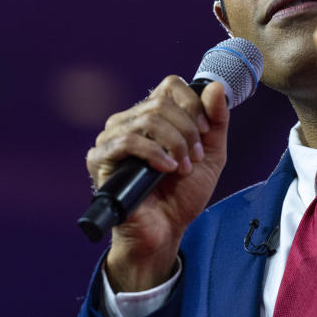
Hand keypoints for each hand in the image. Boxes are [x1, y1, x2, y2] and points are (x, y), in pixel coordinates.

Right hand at [85, 76, 229, 290]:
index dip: (193, 105)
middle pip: (162, 102)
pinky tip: (166, 169)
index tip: (205, 131)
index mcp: (152, 116)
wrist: (166, 230)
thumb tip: (215, 87)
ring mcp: (111, 138)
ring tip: (182, 167)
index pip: (170, 85)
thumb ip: (217, 121)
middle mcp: (129, 121)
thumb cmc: (183, 193)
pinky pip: (127, 141)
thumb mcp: (211, 154)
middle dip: (188, 131)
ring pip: (147, 118)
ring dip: (175, 143)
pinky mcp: (100, 159)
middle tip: (194, 158)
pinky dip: (154, 153)